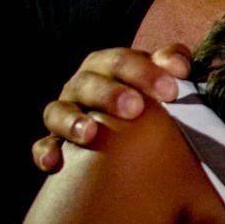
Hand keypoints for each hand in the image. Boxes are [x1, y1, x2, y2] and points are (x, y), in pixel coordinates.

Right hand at [31, 45, 191, 172]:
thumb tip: (180, 66)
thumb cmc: (150, 98)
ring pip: (59, 111)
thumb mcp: (161, 78)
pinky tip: (54, 163)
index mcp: (109, 65)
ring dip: (74, 121)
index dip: (144, 72)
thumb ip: (172, 64)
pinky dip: (46, 151)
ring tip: (92, 133)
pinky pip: (44, 144)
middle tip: (135, 108)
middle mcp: (83, 84)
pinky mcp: (54, 139)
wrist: (127, 126)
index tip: (171, 91)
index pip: (122, 61)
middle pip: (90, 83)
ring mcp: (66, 111)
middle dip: (111, 94)